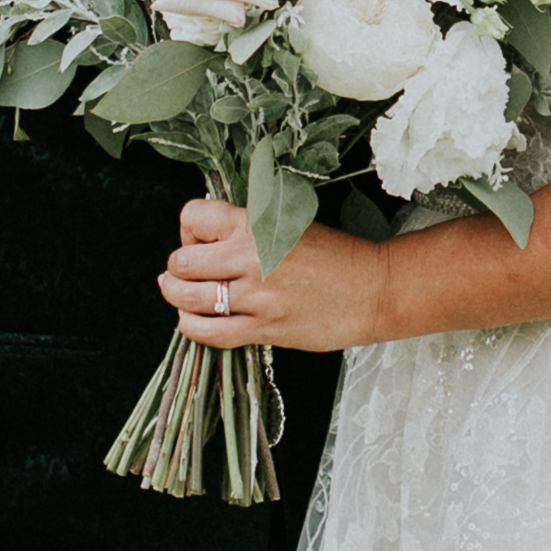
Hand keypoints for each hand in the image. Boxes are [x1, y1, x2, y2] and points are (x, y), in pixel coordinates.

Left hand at [164, 190, 400, 354]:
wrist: (374, 289)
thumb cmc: (336, 255)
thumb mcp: (291, 223)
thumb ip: (250, 227)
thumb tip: (207, 238)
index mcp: (257, 223)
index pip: (193, 217)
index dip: (189, 229)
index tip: (201, 240)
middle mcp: (251, 256)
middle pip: (182, 261)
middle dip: (178, 267)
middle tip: (190, 270)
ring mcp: (257, 295)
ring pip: (187, 297)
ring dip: (176, 296)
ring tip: (180, 293)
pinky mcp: (265, 328)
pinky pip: (210, 332)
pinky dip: (192, 327)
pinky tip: (193, 320)